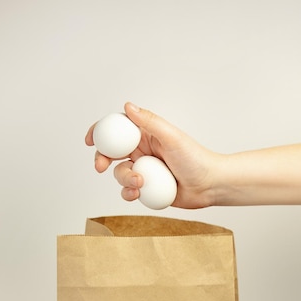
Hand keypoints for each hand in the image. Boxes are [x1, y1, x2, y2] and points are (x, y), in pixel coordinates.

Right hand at [85, 102, 221, 208]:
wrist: (209, 186)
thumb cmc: (196, 159)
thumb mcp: (172, 137)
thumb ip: (149, 122)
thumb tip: (127, 106)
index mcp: (146, 135)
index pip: (117, 129)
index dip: (100, 132)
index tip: (90, 140)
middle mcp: (142, 152)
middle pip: (112, 153)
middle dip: (102, 159)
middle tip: (100, 166)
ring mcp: (144, 171)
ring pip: (119, 174)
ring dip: (124, 179)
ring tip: (141, 183)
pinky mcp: (146, 189)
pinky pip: (128, 191)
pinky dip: (129, 193)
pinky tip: (138, 193)